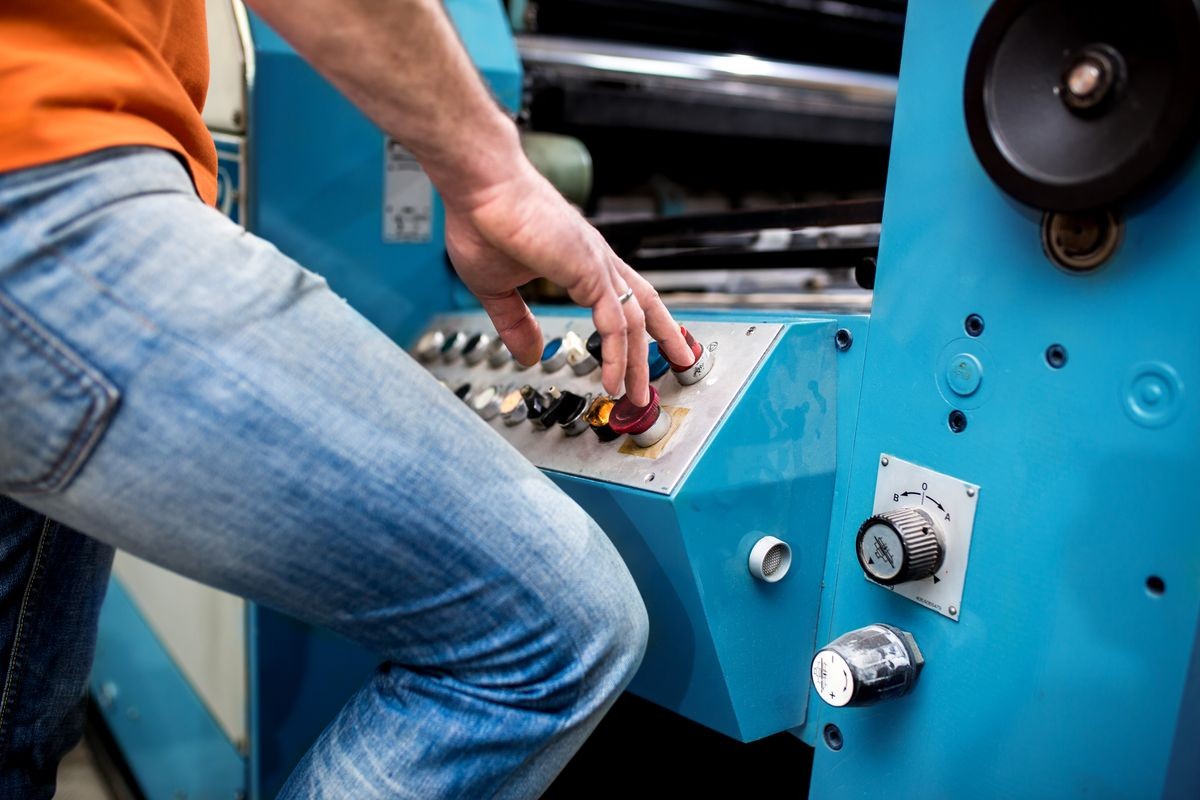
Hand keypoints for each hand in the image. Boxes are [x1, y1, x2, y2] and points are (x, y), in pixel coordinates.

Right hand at [443, 162, 690, 406]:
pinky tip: (613, 379)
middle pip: (644, 303)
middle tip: (680, 360)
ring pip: (633, 319)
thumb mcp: (497, 288)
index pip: (622, 294)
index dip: (638, 321)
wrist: (479, 185)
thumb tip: (529, 356)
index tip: (645, 344)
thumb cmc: (483, 220)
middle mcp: (596, 259)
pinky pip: (614, 322)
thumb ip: (516, 323)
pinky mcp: (589, 270)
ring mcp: (596, 263)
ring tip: (636, 393)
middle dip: (665, 335)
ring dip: (638, 360)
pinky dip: (618, 354)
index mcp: (579, 259)